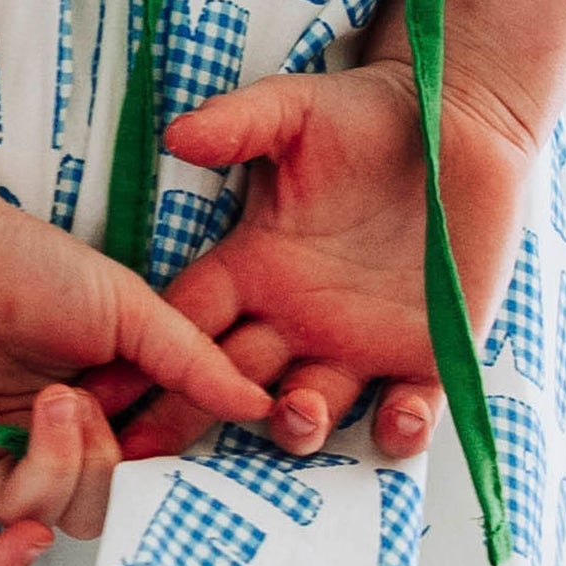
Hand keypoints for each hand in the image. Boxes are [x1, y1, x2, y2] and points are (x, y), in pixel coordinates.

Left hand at [0, 189, 272, 565]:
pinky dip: (1, 562)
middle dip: (99, 467)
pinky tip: (25, 532)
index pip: (129, 475)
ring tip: (49, 402)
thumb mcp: (127, 307)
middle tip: (80, 400)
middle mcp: (35, 442)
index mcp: (83, 408)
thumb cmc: (22, 260)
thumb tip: (258, 403)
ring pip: (40, 523)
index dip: (149, 471)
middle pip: (91, 510)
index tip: (159, 439)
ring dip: (56, 474)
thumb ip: (189, 361)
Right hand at [78, 62, 534, 462]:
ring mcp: (359, 340)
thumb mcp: (293, 109)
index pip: (189, 320)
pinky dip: (401, 427)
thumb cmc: (365, 110)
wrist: (452, 116)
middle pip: (230, 383)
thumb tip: (176, 136)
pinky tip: (398, 411)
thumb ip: (235, 123)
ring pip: (312, 410)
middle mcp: (298, 313)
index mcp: (258, 262)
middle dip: (191, 421)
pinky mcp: (427, 352)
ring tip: (297, 412)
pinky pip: (408, 410)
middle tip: (162, 455)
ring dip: (298, 426)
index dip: (150, 357)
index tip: (113, 393)